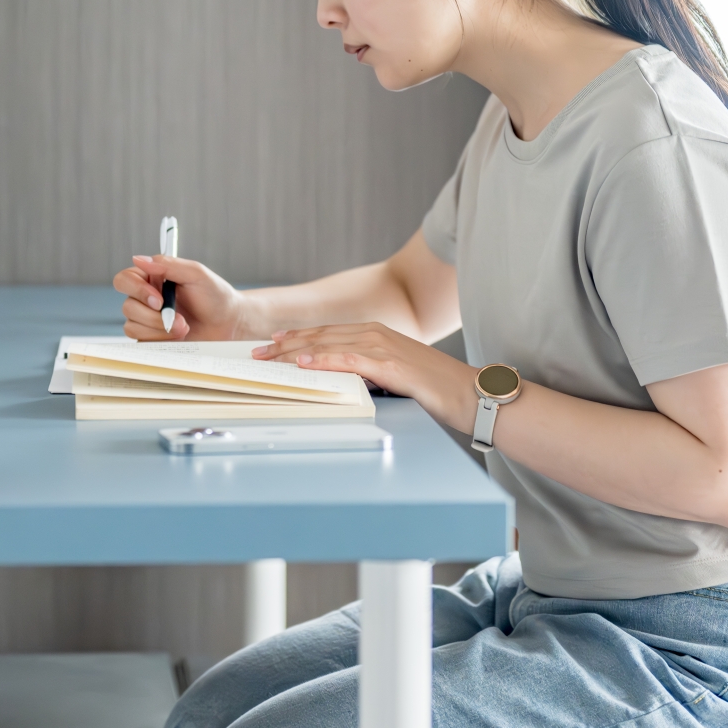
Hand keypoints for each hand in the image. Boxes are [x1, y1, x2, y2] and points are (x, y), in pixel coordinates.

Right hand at [112, 254, 253, 340]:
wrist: (229, 325)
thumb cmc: (215, 296)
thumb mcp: (196, 274)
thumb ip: (168, 264)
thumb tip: (139, 259)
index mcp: (153, 278)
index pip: (125, 280)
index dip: (136, 290)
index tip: (158, 299)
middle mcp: (146, 299)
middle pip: (128, 306)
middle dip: (153, 315)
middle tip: (176, 317)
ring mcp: (147, 320)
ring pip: (132, 326)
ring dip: (159, 329)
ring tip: (184, 327)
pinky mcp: (152, 339)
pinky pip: (141, 342)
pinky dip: (160, 339)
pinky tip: (178, 336)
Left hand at [251, 322, 473, 422]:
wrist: (469, 393)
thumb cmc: (435, 389)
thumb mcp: (394, 376)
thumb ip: (368, 373)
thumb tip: (340, 381)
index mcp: (376, 335)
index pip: (327, 333)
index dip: (297, 337)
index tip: (272, 342)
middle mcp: (376, 334)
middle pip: (321, 336)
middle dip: (286, 344)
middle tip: (258, 352)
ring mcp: (383, 347)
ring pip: (329, 344)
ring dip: (296, 350)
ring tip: (270, 357)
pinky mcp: (390, 365)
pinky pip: (350, 359)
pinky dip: (325, 359)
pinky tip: (305, 362)